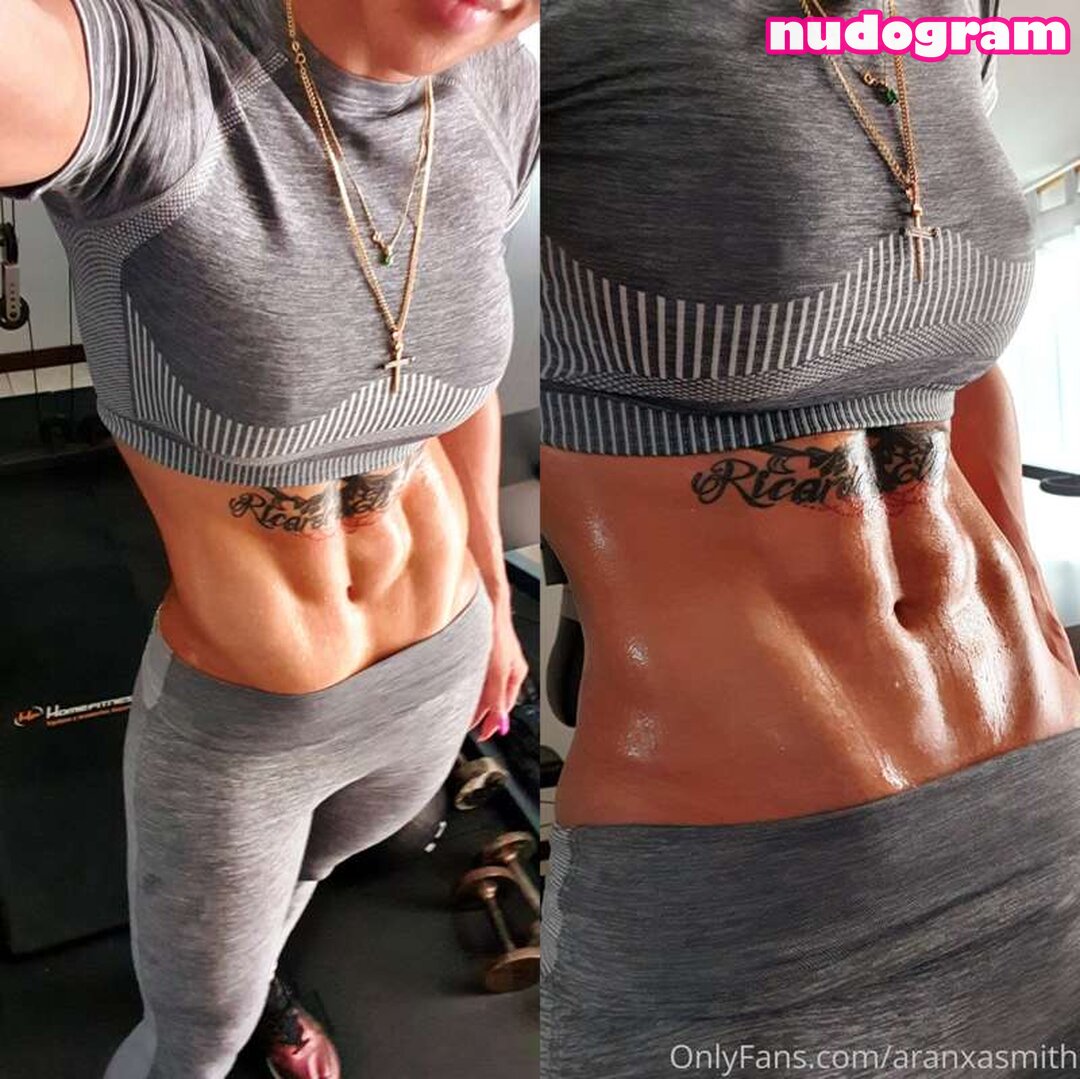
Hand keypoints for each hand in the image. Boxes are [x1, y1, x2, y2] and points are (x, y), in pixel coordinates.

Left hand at [471, 588, 528, 740]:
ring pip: (484, 688)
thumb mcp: (497, 669)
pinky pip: (477, 676)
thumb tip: (500, 721)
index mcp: (516, 674)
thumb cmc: (496, 629)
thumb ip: (497, 696)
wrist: (486, 603)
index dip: (493, 722)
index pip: (505, 707)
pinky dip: (470, 686)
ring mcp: (494, 661)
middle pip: (494, 699)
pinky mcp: (482, 653)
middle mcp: (506, 669)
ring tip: (462, 710)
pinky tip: (461, 687)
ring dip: (475, 700)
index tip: (482, 735)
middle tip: (467, 725)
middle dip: (482, 713)